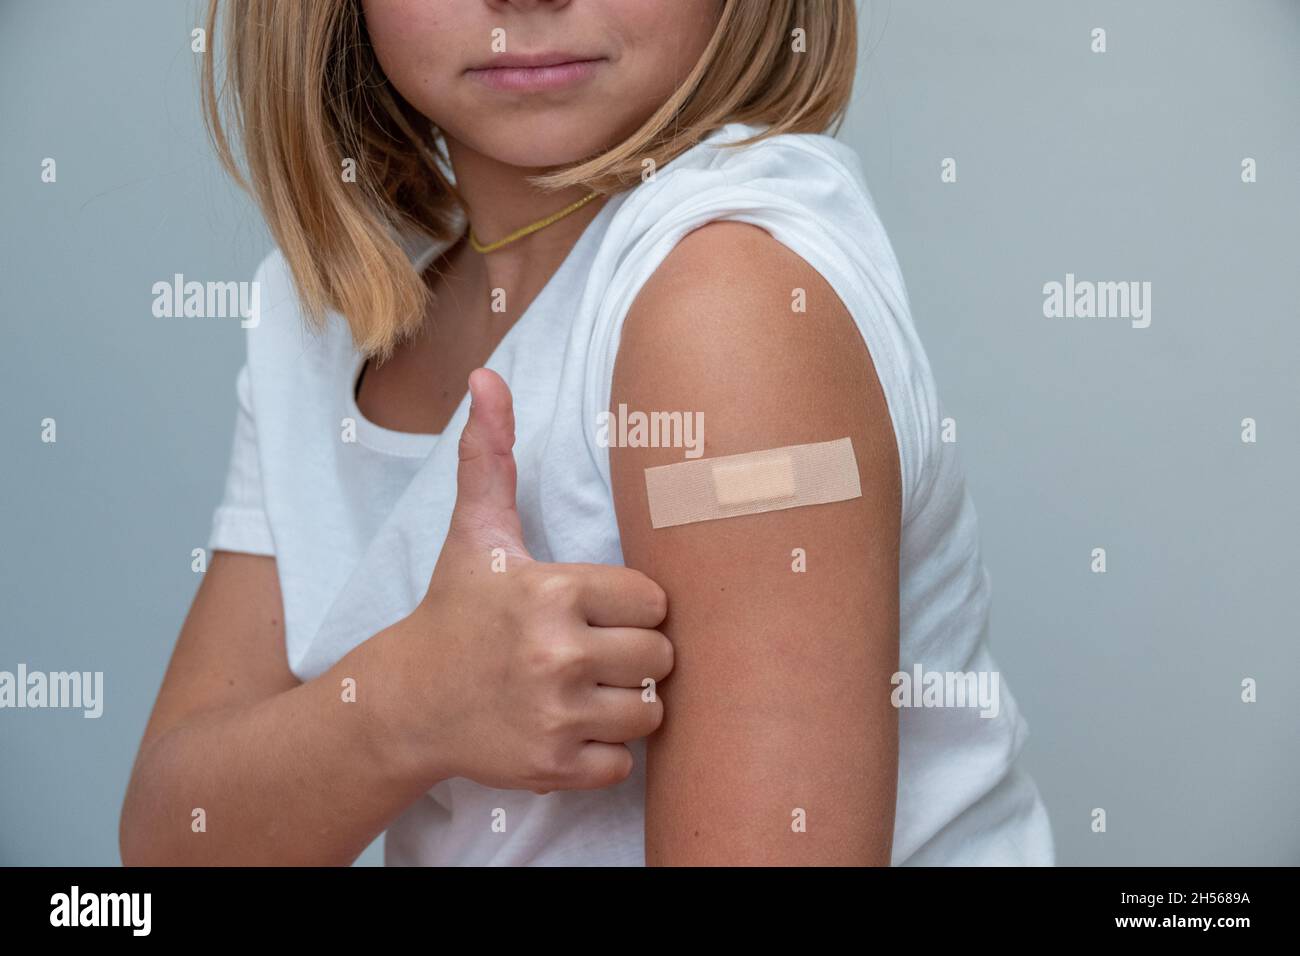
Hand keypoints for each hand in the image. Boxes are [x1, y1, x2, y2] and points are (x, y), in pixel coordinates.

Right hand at [377, 368, 672, 793]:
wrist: (407, 701)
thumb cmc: (456, 610)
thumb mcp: (475, 533)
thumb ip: (491, 456)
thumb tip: (485, 377)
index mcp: (553, 592)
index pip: (653, 600)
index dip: (631, 605)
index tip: (597, 609)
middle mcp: (557, 655)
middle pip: (661, 656)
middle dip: (635, 654)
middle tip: (595, 651)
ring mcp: (555, 716)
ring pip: (651, 710)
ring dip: (628, 703)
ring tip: (588, 688)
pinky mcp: (552, 767)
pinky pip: (623, 763)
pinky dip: (605, 752)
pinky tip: (570, 726)